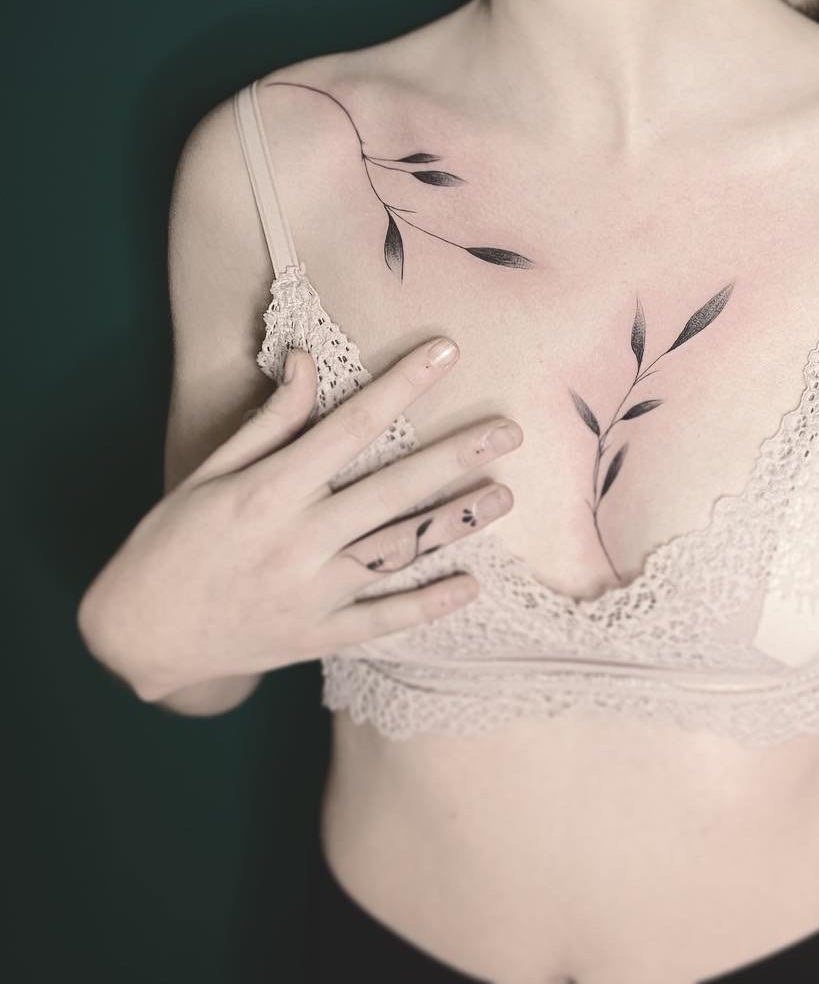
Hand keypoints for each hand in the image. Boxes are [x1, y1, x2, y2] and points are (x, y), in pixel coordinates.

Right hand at [79, 337, 519, 701]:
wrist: (137, 636)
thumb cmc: (171, 542)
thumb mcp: (210, 473)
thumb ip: (268, 421)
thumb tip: (306, 360)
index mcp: (269, 492)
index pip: (349, 427)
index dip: (401, 386)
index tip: (446, 351)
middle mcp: (297, 540)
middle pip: (392, 489)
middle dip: (455, 456)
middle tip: (511, 431)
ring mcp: (312, 593)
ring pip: (398, 552)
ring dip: (456, 524)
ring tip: (506, 496)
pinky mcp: (318, 636)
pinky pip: (383, 620)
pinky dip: (429, 605)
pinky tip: (472, 584)